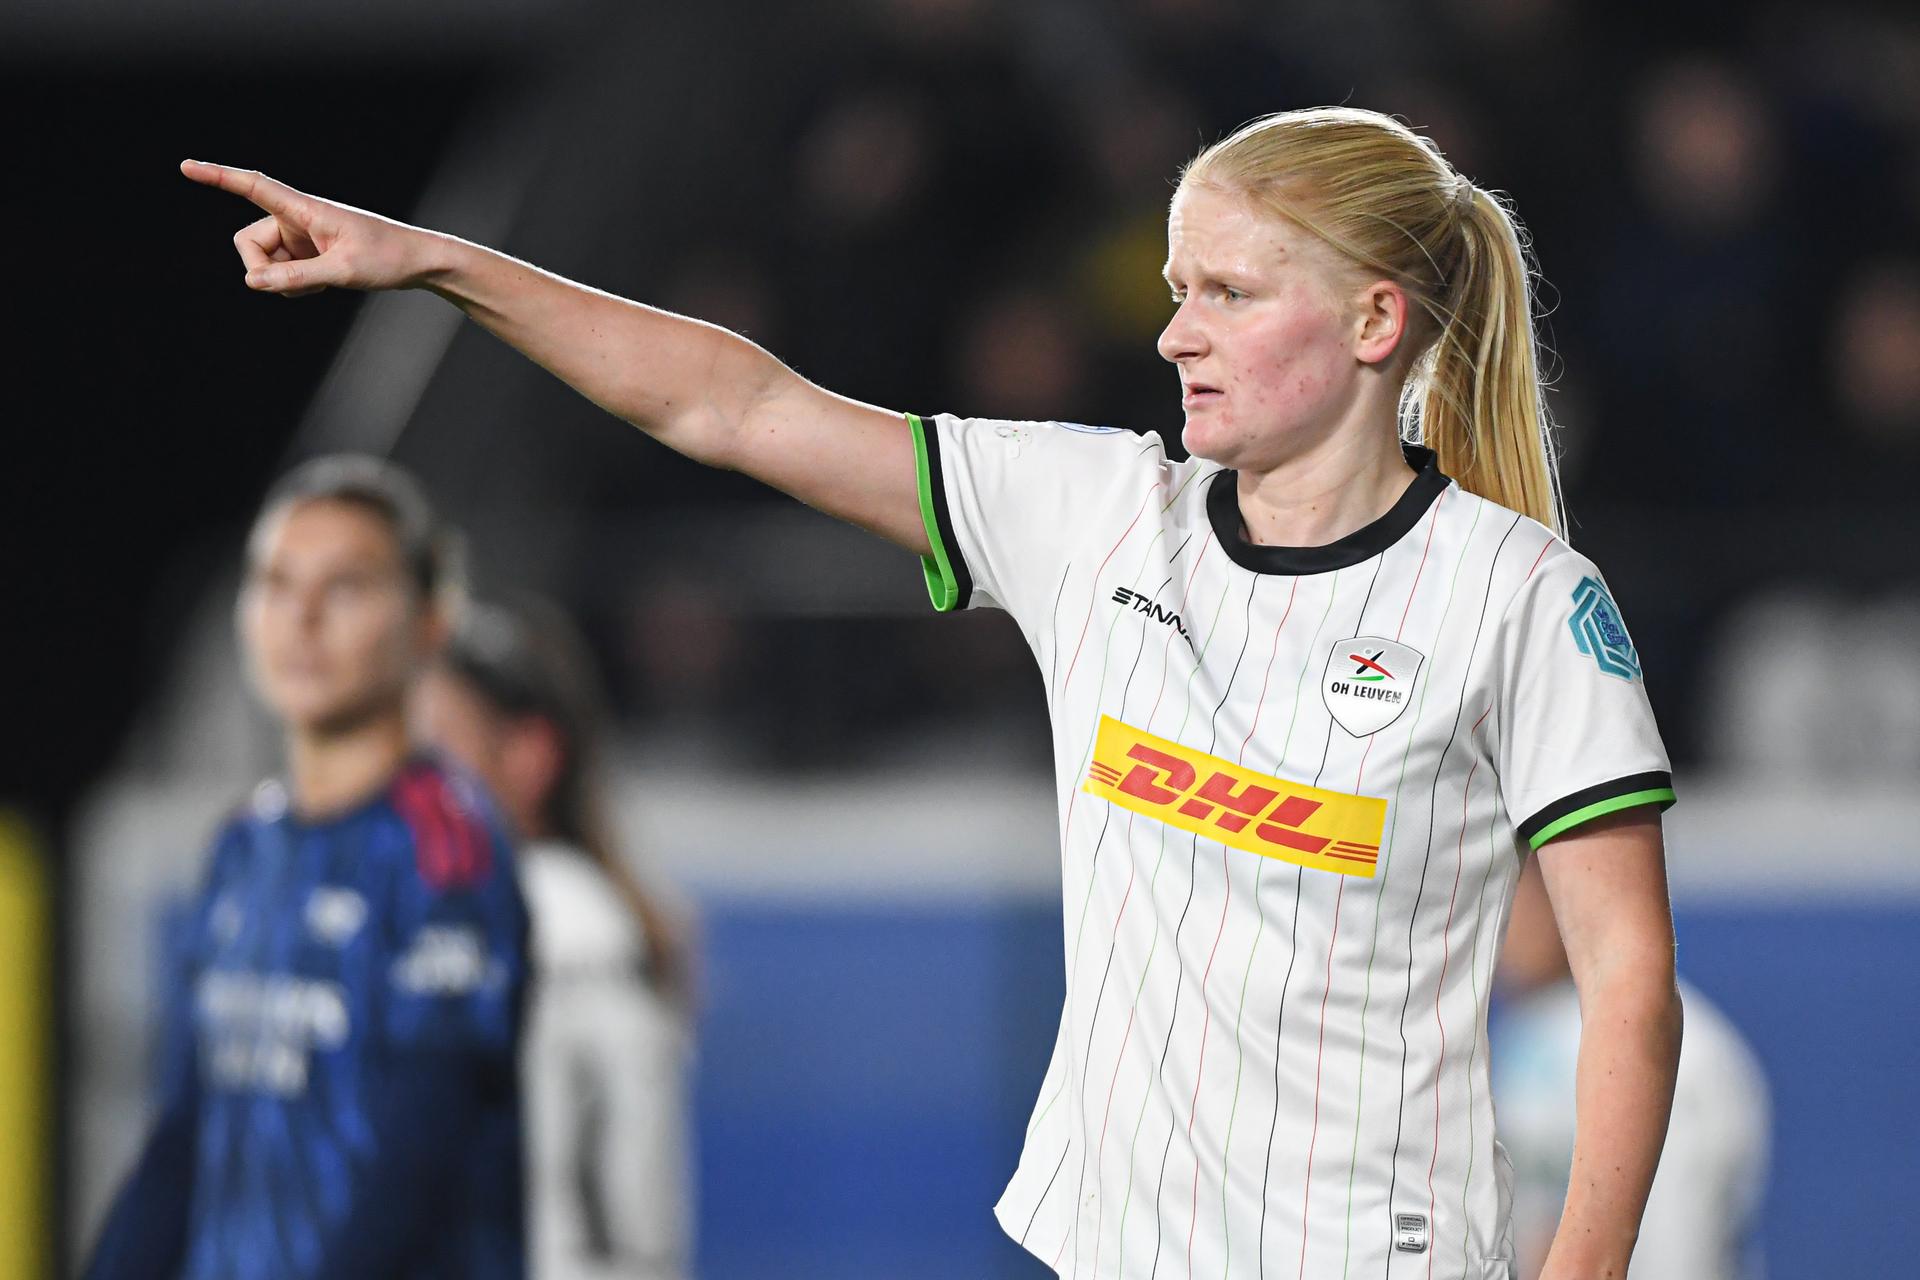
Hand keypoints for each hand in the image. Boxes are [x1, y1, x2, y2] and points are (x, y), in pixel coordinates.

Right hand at [180, 160, 437, 297]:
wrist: (417, 263)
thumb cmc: (388, 258)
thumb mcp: (343, 272)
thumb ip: (296, 278)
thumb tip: (252, 282)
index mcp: (305, 209)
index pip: (254, 186)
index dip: (218, 177)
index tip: (187, 167)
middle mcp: (296, 219)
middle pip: (247, 243)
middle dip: (259, 270)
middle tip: (294, 286)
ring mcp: (300, 238)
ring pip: (262, 263)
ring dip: (282, 282)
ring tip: (322, 282)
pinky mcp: (306, 254)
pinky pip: (279, 274)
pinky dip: (293, 286)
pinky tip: (322, 285)